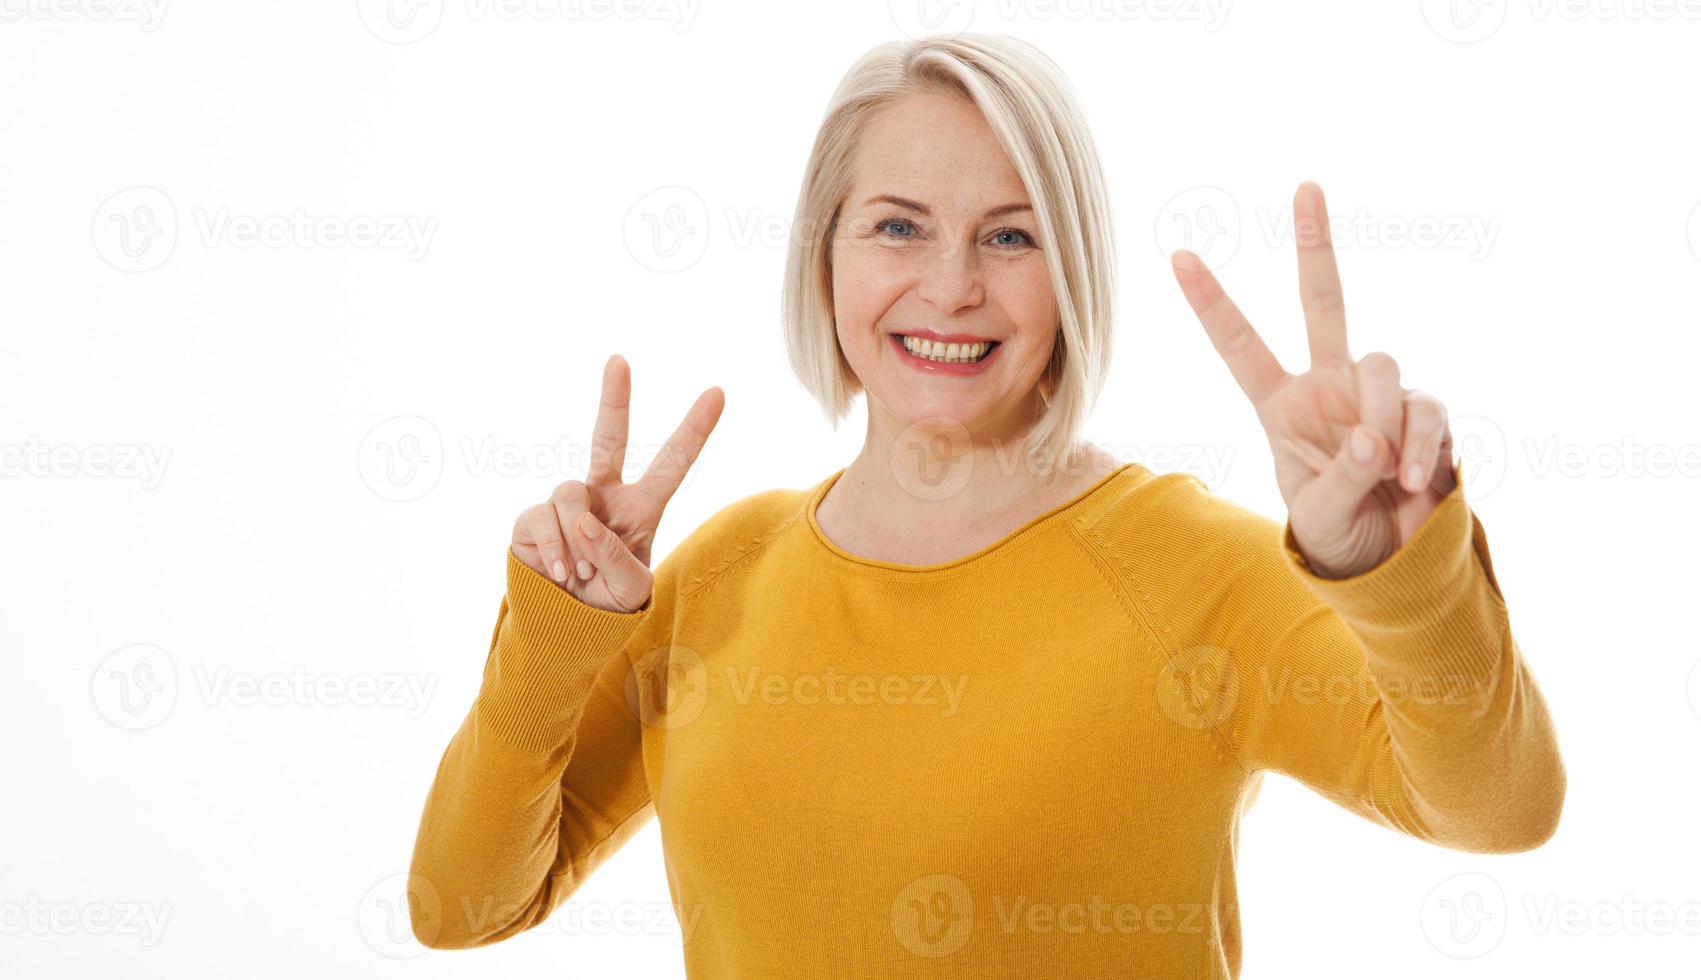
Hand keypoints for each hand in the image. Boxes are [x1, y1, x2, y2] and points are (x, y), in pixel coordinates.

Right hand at [511, 354, 724, 611]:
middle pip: (608, 439)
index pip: (672, 464)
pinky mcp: (533, 519)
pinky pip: (543, 519)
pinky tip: (560, 572)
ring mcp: (567, 505)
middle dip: (614, 398)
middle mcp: (603, 497)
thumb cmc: (608, 604)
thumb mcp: (630, 589)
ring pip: (570, 494)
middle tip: (618, 360)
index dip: (695, 430)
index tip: (718, 392)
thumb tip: (587, 520)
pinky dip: (555, 548)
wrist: (564, 626)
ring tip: (582, 572)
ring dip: (579, 537)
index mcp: (641, 508)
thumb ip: (617, 556)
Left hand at [1170, 181, 1456, 579]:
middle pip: (1322, 301)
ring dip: (1385, 423)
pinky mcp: (1426, 411)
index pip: (1240, 346)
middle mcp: (1329, 386)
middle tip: (1305, 185)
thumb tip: (1371, 439)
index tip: (1177, 255)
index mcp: (1281, 406)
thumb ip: (1341, 479)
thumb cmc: (1339, 536)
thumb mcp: (1320, 516)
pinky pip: (1425, 410)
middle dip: (1315, 244)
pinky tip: (1415, 483)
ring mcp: (1379, 393)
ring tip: (1387, 477)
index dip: (1211, 303)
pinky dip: (1420, 447)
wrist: (1394, 565)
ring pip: (1384, 366)